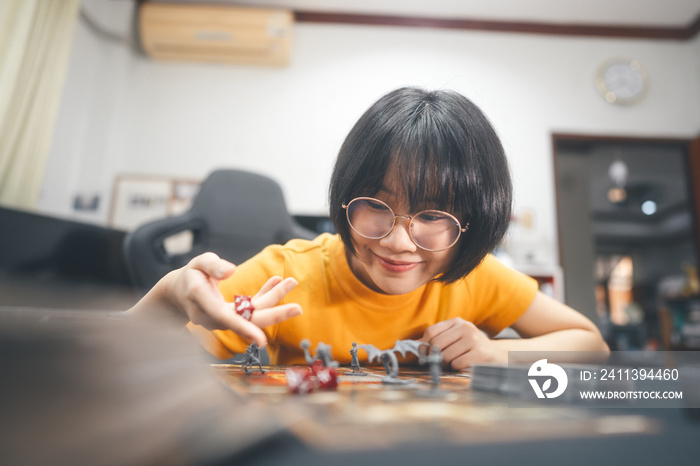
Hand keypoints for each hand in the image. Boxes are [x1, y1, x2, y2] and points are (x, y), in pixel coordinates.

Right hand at [136, 252, 301, 346]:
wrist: (179, 294)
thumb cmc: (189, 276)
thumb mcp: (197, 264)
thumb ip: (213, 266)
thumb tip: (231, 271)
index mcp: (203, 303)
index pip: (225, 319)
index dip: (244, 329)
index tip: (262, 340)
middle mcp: (215, 316)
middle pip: (247, 320)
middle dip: (274, 314)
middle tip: (298, 309)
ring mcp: (226, 319)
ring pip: (253, 313)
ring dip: (274, 297)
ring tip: (292, 282)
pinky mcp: (233, 316)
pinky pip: (252, 308)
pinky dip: (265, 294)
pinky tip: (278, 282)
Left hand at [420, 318, 505, 369]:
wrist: (498, 358)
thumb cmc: (471, 350)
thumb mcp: (456, 339)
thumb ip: (438, 340)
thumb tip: (415, 346)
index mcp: (457, 322)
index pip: (431, 331)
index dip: (424, 345)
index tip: (424, 354)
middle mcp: (465, 327)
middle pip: (436, 344)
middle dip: (436, 357)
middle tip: (442, 362)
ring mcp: (474, 339)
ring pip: (446, 355)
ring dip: (448, 364)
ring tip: (458, 361)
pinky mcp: (480, 352)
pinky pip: (457, 364)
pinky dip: (458, 368)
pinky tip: (466, 364)